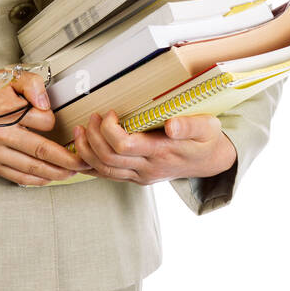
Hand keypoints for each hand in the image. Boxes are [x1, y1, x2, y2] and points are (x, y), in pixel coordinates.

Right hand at [0, 73, 94, 186]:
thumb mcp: (7, 76)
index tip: (54, 120)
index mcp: (4, 108)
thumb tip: (45, 103)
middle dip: (67, 159)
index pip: (43, 120)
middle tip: (84, 162)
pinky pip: (18, 176)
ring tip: (72, 172)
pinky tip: (50, 177)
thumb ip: (31, 83)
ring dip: (56, 173)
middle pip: (41, 150)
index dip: (53, 120)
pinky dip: (37, 179)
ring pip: (32, 167)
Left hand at [73, 111, 237, 184]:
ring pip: (103, 170)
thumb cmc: (206, 140)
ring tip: (80, 130)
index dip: (109, 130)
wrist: (210, 161)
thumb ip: (190, 125)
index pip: (124, 146)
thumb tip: (172, 126)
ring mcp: (140, 176)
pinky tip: (79, 152)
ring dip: (86, 150)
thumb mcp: (207, 127)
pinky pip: (106, 176)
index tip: (110, 113)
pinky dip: (89, 165)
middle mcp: (148, 168)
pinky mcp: (135, 177)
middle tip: (91, 117)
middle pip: (108, 159)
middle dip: (93, 137)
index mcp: (162, 153)